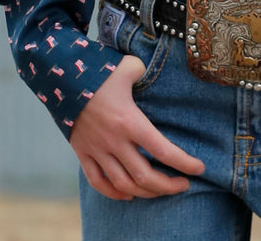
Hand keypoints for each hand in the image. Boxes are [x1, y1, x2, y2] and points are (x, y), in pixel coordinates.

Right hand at [70, 54, 204, 200]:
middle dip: (168, 185)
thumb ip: (144, 71)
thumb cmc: (98, 70)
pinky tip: (129, 193)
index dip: (184, 162)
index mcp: (129, 120)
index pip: (162, 149)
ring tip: (160, 190)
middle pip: (144, 176)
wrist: (60, 77)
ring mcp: (97, 149)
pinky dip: (114, 192)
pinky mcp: (83, 153)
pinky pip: (98, 182)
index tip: (199, 168)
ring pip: (123, 184)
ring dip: (145, 192)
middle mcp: (114, 140)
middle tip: (184, 185)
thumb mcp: (128, 66)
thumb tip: (151, 72)